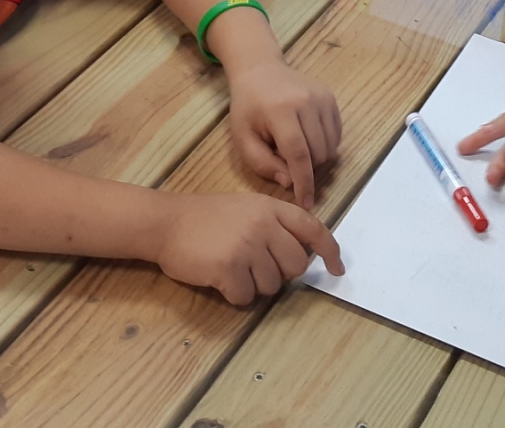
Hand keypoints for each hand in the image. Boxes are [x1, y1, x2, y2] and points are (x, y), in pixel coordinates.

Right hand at [154, 191, 342, 304]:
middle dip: (281, 273)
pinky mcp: (229, 268)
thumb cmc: (205, 217)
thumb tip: (303, 252)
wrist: (166, 222)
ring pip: (272, 285)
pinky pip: (246, 297)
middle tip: (256, 265)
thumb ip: (274, 223)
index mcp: (270, 207)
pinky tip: (219, 278)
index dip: (330, 251)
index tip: (337, 269)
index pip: (313, 229)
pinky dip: (235, 294)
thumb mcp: (246, 208)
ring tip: (232, 267)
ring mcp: (247, 246)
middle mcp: (263, 225)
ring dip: (254, 284)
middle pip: (296, 265)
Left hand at [227, 58, 340, 208]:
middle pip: (317, 153)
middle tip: (285, 160)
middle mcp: (305, 101)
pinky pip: (336, 134)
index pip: (298, 154)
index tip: (306, 202)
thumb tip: (290, 183)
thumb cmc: (248, 109)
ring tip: (294, 147)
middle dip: (305, 168)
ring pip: (330, 147)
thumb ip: (263, 164)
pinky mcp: (330, 97)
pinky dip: (325, 145)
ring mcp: (321, 97)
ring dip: (316, 158)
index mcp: (280, 111)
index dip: (304, 182)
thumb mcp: (243, 138)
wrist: (260, 71)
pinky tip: (307, 138)